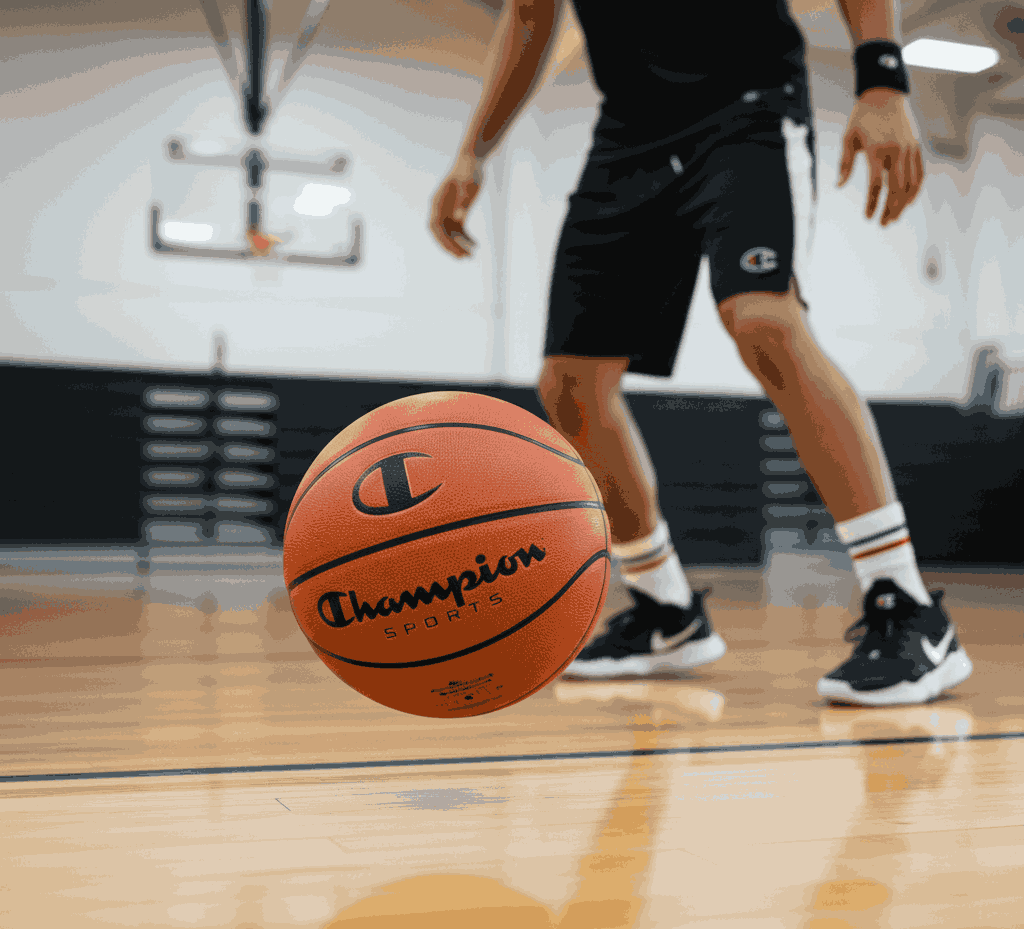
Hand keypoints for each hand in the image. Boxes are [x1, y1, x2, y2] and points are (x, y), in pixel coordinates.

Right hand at [430, 151, 482, 257]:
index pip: (434, 226)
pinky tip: (475, 244)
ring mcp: (448, 211)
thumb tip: (459, 219)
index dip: (442, 240)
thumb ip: (464, 202)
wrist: (472, 161)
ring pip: (450, 233)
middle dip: (451, 247)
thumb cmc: (470, 171)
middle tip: (463, 258)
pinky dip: (466, 238)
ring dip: (459, 245)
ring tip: (471, 255)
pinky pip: (459, 229)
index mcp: (437, 202)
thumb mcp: (469, 185)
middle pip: (441, 233)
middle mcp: (440, 208)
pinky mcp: (458, 212)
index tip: (453, 250)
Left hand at [838, 88, 923, 226]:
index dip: (872, 204)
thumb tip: (838, 186)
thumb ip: (845, 163)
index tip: (868, 218)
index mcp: (877, 150)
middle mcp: (896, 151)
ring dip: (903, 204)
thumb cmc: (862, 117)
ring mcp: (909, 149)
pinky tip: (908, 201)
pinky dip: (915, 190)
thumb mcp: (848, 138)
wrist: (885, 94)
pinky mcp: (917, 147)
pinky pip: (920, 173)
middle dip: (890, 209)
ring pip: (911, 184)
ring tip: (894, 217)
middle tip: (883, 224)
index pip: (876, 185)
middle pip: (896, 189)